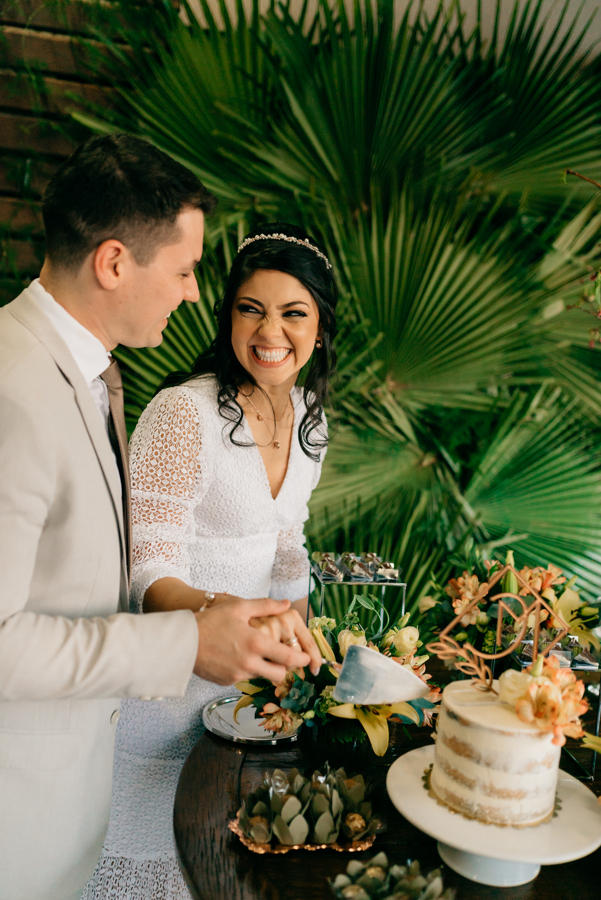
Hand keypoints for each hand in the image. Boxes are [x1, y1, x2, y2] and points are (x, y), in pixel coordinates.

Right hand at [192, 598, 312, 684]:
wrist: (182, 641)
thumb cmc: (211, 621)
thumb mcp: (239, 607)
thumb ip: (266, 606)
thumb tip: (286, 604)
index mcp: (257, 644)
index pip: (288, 658)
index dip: (301, 659)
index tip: (306, 658)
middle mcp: (250, 663)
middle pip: (279, 674)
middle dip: (285, 668)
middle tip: (284, 658)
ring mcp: (238, 675)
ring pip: (261, 676)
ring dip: (265, 668)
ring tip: (258, 654)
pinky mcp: (227, 682)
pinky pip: (244, 678)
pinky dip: (246, 670)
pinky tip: (238, 657)